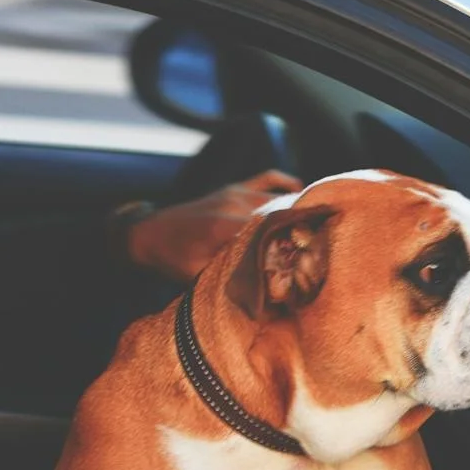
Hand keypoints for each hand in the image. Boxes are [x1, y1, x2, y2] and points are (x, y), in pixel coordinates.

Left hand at [123, 170, 303, 282]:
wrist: (147, 233)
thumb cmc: (171, 259)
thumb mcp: (199, 275)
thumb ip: (230, 277)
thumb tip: (263, 292)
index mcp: (225, 227)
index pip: (270, 230)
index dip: (294, 241)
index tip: (314, 253)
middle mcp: (233, 204)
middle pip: (279, 212)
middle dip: (301, 225)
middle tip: (323, 240)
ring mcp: (234, 192)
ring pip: (277, 196)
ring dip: (297, 208)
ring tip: (319, 222)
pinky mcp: (233, 187)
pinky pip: (266, 178)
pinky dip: (285, 182)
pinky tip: (301, 190)